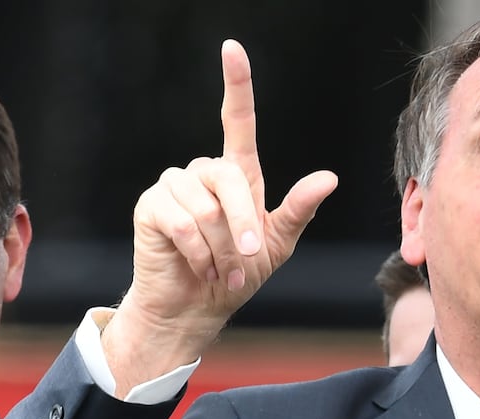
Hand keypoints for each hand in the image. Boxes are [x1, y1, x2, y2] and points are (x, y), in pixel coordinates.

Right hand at [104, 39, 337, 391]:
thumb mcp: (276, 244)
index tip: (232, 49)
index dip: (236, 84)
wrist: (197, 309)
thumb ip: (298, 210)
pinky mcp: (150, 206)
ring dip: (221, 247)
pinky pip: (183, 222)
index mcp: (236, 175)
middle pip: (230, 179)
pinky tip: (198, 266)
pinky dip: (199, 253)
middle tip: (250, 260)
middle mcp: (202, 173)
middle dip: (245, 225)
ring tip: (221, 269)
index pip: (237, 121)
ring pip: (206, 208)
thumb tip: (329, 178)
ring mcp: (173, 187)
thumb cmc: (236, 275)